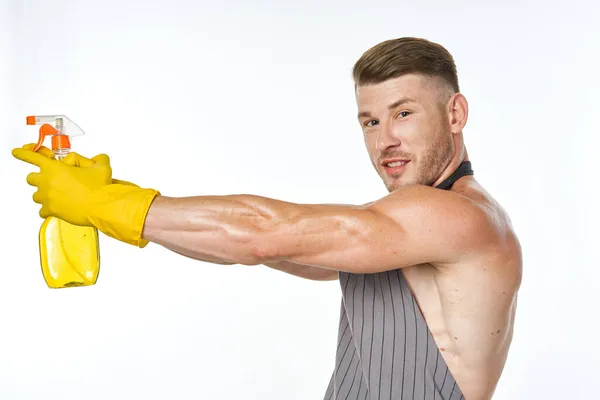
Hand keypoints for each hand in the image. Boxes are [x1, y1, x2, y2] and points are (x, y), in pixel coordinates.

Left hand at [12, 143, 160, 247]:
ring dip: (44, 194)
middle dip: (39, 178)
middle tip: (52, 181)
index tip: (16, 152)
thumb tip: (100, 158)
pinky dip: (48, 209)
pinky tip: (58, 208)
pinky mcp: (51, 211)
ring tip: (59, 196)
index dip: (23, 153)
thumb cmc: (99, 188)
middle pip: (31, 178)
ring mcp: (47, 197)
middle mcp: (47, 182)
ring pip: (36, 195)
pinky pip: (42, 211)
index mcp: (55, 168)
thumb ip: (99, 159)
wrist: (101, 207)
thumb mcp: (101, 167)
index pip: (33, 157)